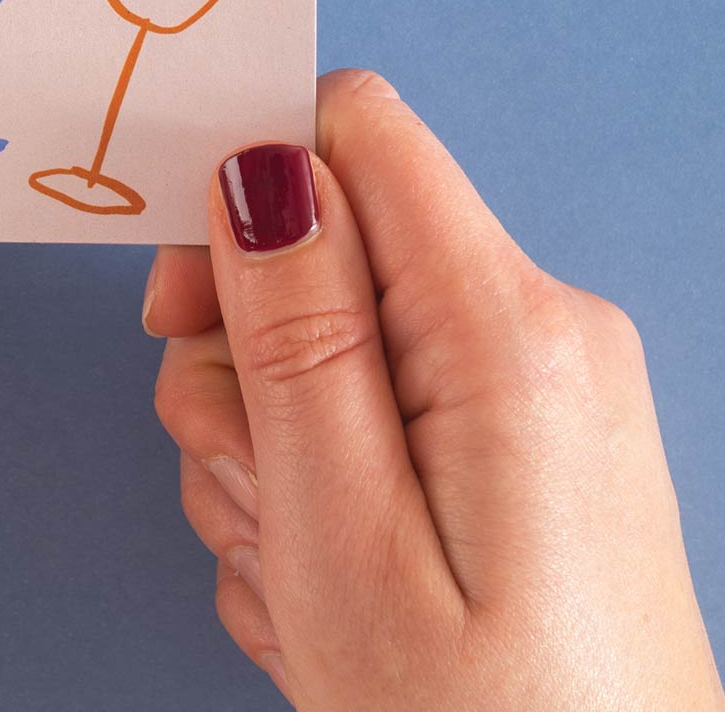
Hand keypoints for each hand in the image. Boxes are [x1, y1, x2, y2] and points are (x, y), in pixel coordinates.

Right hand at [145, 69, 724, 708]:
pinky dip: (329, 497)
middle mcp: (545, 336)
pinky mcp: (530, 460)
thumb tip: (260, 161)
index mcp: (510, 330)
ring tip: (299, 579)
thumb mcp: (346, 538)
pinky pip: (384, 419)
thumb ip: (297, 333)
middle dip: (244, 361)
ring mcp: (543, 401)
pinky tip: (336, 597)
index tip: (180, 306)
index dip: (246, 184)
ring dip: (274, 453)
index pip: (355, 128)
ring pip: (337, 346)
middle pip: (330, 247)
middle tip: (252, 493)